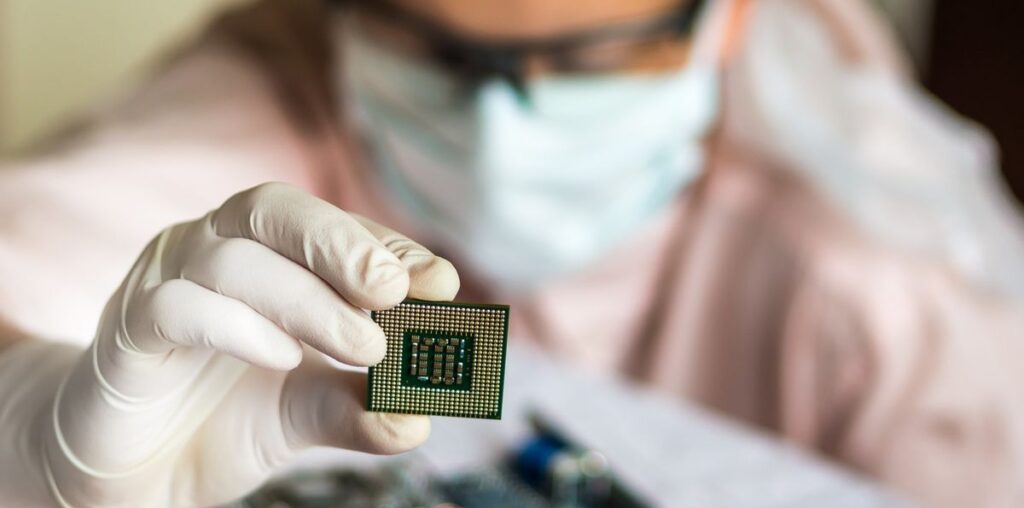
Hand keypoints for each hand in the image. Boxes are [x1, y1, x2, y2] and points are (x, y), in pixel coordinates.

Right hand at [34, 182, 458, 506]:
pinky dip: (236, 327)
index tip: (440, 283)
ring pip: (232, 257)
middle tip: (399, 290)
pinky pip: (175, 307)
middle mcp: (215, 250)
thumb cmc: (221, 418)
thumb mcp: (305, 413)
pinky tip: (282, 359)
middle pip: (274, 208)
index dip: (388, 246)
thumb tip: (417, 419)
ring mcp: (165, 282)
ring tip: (366, 347)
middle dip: (344, 244)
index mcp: (266, 256)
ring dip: (308, 300)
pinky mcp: (128, 330)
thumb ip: (357, 410)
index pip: (330, 227)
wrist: (132, 469)